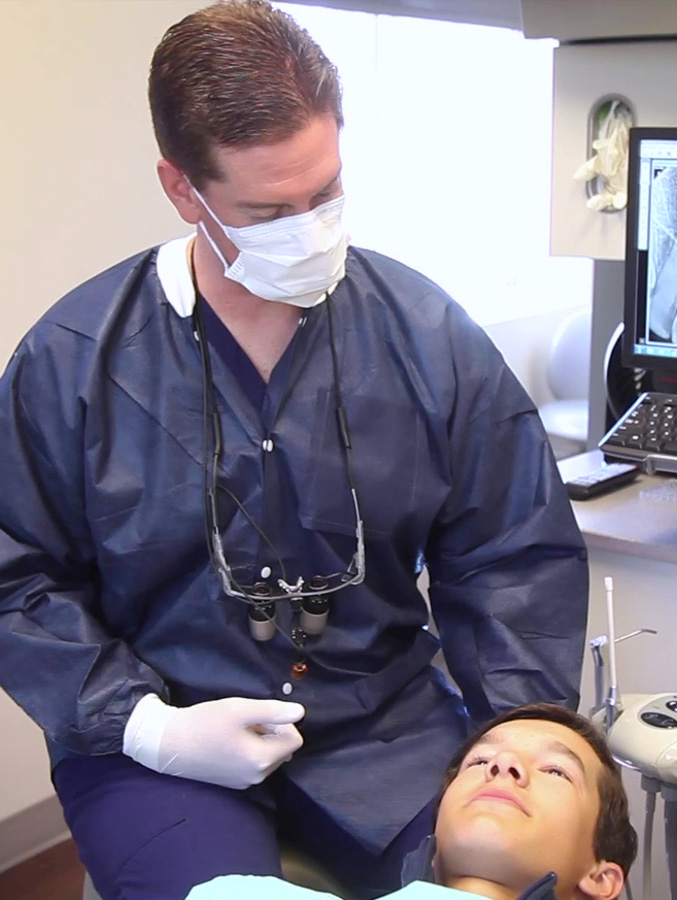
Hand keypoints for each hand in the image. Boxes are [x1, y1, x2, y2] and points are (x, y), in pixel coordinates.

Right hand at [123, 694, 304, 789]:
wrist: (168, 745)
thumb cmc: (204, 724)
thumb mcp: (240, 710)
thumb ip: (273, 711)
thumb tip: (300, 712)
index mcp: (262, 761)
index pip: (294, 739)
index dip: (283, 722)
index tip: (261, 714)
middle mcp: (257, 777)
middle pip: (282, 748)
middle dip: (271, 731)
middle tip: (246, 719)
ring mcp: (244, 782)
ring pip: (268, 755)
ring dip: (260, 739)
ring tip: (235, 729)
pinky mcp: (232, 782)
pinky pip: (253, 763)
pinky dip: (248, 749)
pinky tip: (228, 740)